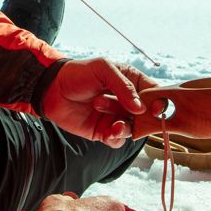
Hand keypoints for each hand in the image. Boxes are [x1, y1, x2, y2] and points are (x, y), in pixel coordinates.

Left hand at [42, 58, 158, 146]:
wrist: (52, 89)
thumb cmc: (78, 73)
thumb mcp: (103, 70)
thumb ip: (123, 87)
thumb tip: (140, 108)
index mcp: (131, 81)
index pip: (154, 91)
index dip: (158, 101)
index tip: (155, 109)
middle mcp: (127, 100)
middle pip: (147, 115)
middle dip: (142, 119)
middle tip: (132, 118)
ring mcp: (116, 116)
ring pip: (133, 129)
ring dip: (125, 127)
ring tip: (112, 122)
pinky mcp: (103, 131)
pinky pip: (118, 140)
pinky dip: (117, 137)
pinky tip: (109, 131)